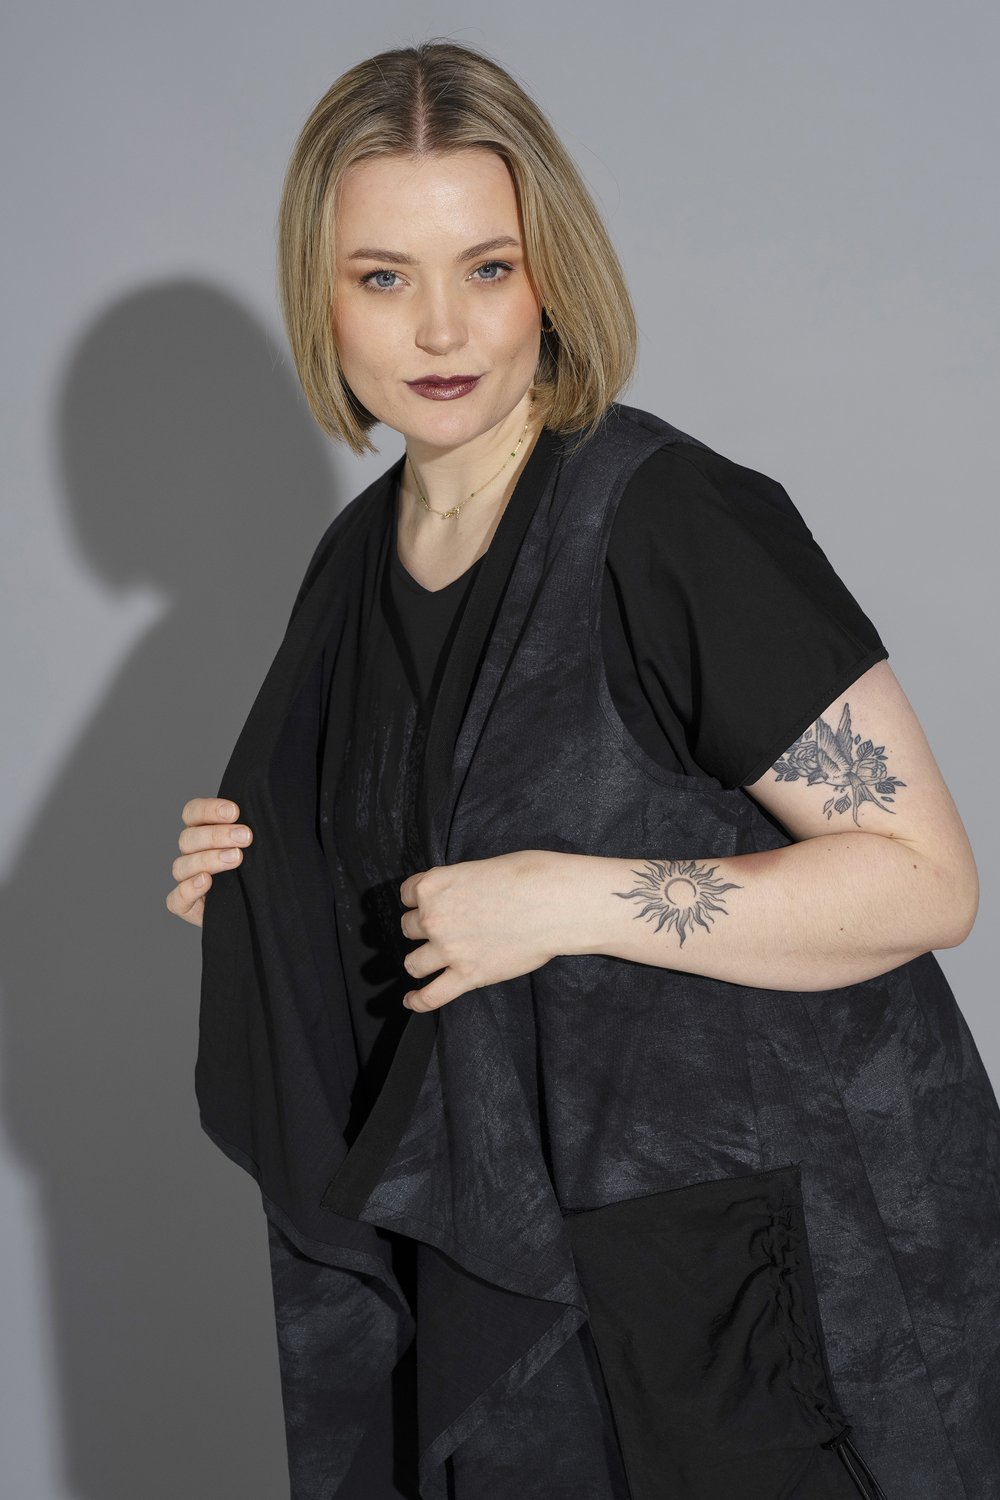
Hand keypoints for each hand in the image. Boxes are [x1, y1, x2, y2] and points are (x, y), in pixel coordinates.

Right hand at [165, 797, 253, 927]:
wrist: (256, 906)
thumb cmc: (256, 871)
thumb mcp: (255, 848)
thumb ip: (248, 833)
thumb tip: (261, 817)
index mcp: (202, 832)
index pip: (193, 813)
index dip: (209, 810)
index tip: (234, 811)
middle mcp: (191, 853)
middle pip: (188, 838)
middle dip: (217, 835)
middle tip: (245, 837)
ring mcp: (185, 879)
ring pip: (182, 865)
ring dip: (209, 859)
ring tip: (236, 858)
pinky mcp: (185, 906)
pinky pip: (176, 898)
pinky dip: (189, 888)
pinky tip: (206, 881)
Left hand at [398, 850, 565, 1010]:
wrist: (553, 903)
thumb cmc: (527, 877)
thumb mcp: (481, 867)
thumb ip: (459, 885)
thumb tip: (462, 897)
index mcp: (435, 885)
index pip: (408, 894)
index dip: (419, 899)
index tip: (428, 903)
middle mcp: (434, 917)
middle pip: (409, 928)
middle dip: (422, 928)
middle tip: (444, 928)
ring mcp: (448, 949)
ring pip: (413, 963)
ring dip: (420, 961)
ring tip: (430, 961)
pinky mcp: (467, 975)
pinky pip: (431, 996)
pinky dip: (418, 1001)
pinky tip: (412, 1000)